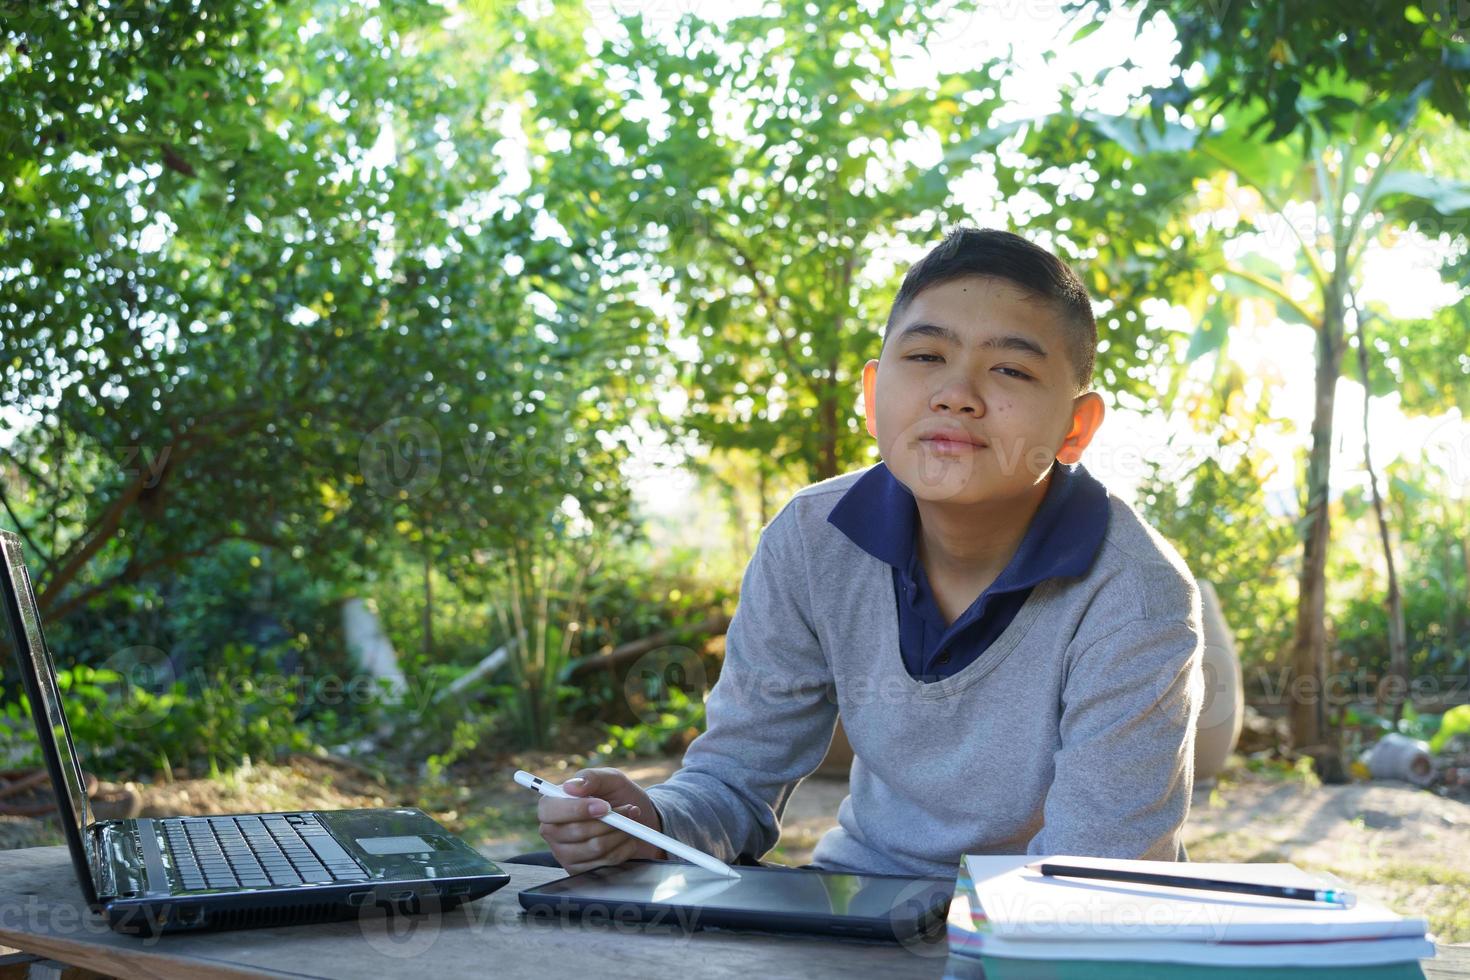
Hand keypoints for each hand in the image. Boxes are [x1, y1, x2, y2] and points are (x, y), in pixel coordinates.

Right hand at [536, 767, 668, 874]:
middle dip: (609, 821)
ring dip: (620, 833)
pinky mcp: (581, 871)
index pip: (549, 811)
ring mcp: (565, 854)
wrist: (641, 821)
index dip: (576, 810)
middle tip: (629, 809)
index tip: (604, 806)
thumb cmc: (620, 796)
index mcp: (553, 805)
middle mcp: (553, 831)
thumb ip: (592, 777)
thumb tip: (572, 786)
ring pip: (593, 848)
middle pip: (576, 831)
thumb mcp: (610, 779)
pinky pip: (605, 863)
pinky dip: (623, 849)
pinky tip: (627, 839)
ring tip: (629, 823)